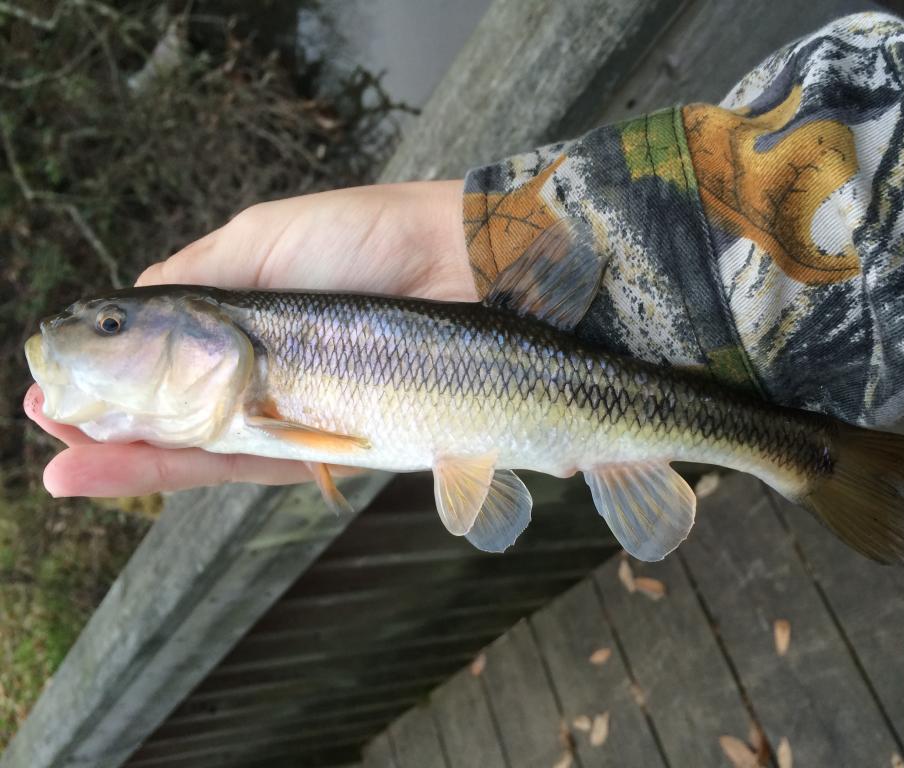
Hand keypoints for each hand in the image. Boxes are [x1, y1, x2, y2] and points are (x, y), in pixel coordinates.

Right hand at [25, 180, 473, 497]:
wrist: (453, 268)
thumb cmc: (362, 242)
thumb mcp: (262, 243)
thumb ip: (199, 279)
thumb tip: (130, 301)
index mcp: (244, 320)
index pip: (164, 361)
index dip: (112, 376)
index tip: (53, 385)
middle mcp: (262, 374)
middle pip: (174, 414)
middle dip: (108, 425)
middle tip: (48, 427)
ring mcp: (291, 414)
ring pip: (197, 448)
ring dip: (127, 459)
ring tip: (61, 468)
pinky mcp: (324, 447)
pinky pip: (241, 467)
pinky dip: (179, 472)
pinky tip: (117, 470)